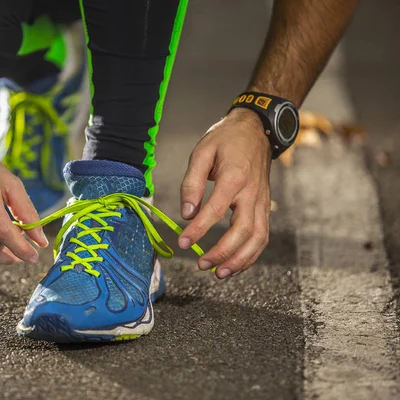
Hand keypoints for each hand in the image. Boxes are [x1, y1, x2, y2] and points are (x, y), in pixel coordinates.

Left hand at [178, 108, 271, 278]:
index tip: (183, 242)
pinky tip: (234, 265)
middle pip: (242, 230)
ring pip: (257, 238)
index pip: (216, 210)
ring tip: (219, 273)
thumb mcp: (202, 152)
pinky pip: (261, 236)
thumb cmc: (226, 140)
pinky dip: (251, 255)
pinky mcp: (264, 207)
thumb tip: (186, 213)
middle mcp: (252, 193)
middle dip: (222, 252)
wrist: (257, 130)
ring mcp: (261, 202)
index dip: (199, 229)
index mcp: (234, 177)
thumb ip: (192, 183)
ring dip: (240, 260)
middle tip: (201, 264)